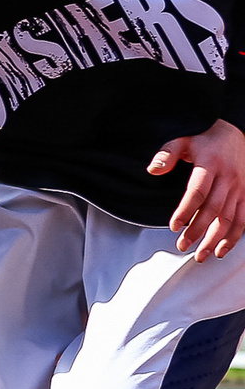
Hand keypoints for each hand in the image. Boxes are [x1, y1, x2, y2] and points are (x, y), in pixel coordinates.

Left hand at [152, 119, 244, 259]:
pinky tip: (221, 250)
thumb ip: (166, 154)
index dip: (186, 211)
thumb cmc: (204, 140)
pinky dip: (233, 237)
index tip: (174, 226)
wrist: (234, 133)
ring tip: (200, 255)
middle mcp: (228, 178)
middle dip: (198, 231)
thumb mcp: (182, 141)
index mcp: (210, 165)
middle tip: (182, 246)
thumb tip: (153, 169)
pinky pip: (242, 219)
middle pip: (213, 209)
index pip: (198, 192)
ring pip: (229, 218)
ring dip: (215, 239)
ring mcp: (239, 188)